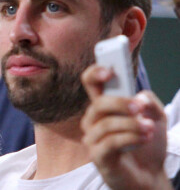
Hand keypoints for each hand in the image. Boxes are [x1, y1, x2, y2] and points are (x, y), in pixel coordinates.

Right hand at [81, 65, 171, 189]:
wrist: (149, 174)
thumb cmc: (146, 141)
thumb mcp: (156, 116)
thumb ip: (149, 102)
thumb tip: (138, 98)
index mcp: (104, 104)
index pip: (90, 82)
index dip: (95, 72)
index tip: (109, 71)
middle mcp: (93, 118)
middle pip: (98, 103)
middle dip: (121, 103)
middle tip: (140, 108)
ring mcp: (92, 137)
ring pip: (106, 124)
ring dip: (132, 125)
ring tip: (148, 129)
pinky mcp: (96, 155)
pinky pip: (110, 142)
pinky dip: (131, 139)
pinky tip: (143, 140)